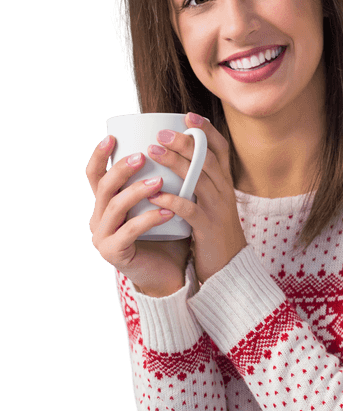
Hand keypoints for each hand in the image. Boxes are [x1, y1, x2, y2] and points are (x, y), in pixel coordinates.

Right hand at [87, 136, 190, 294]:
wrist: (170, 273)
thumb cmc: (168, 235)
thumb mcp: (160, 203)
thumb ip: (161, 181)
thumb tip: (178, 145)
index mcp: (106, 204)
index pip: (95, 175)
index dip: (100, 156)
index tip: (112, 137)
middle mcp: (99, 218)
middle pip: (103, 187)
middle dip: (121, 169)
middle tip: (142, 155)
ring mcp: (103, 236)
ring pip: (115, 207)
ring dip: (137, 191)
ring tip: (159, 181)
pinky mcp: (114, 253)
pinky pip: (130, 231)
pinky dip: (149, 218)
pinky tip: (168, 211)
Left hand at [145, 113, 247, 285]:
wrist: (230, 268)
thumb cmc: (213, 233)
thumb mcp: (211, 203)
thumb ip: (198, 183)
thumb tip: (174, 160)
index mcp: (225, 184)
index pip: (222, 150)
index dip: (207, 131)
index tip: (189, 116)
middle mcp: (225, 192)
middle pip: (208, 159)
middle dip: (185, 143)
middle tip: (161, 132)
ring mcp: (218, 209)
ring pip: (199, 179)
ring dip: (175, 163)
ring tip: (151, 152)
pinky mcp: (209, 228)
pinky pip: (190, 210)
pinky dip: (172, 200)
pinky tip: (154, 194)